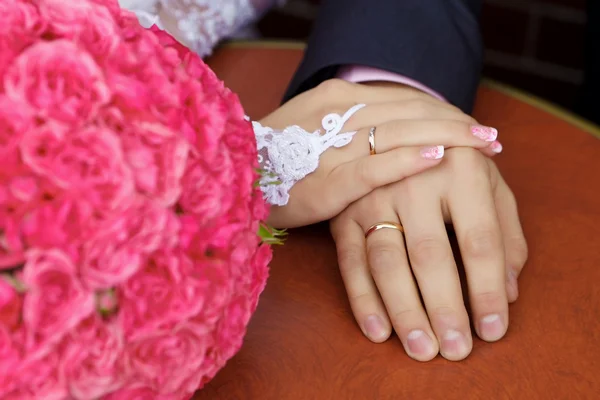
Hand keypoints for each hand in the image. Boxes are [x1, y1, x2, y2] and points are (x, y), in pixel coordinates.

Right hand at [261, 80, 501, 227]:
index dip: (440, 112)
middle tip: (491, 136)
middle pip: (406, 112)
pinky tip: (437, 158)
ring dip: (443, 136)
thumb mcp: (312, 135)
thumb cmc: (274, 164)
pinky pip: (369, 166)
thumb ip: (350, 133)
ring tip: (481, 144)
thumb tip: (393, 138)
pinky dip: (405, 160)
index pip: (400, 101)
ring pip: (396, 133)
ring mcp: (327, 146)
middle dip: (453, 123)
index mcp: (333, 100)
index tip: (472, 125)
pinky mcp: (323, 181)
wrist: (231, 183)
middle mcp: (334, 114)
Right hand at [330, 148, 527, 360]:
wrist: (395, 131)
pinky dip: (363, 300)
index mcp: (461, 171)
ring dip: (403, 310)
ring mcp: (373, 195)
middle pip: (430, 255)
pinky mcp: (344, 213)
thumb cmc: (453, 165)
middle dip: (444, 308)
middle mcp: (414, 180)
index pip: (480, 241)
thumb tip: (509, 293)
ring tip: (421, 348)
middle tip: (455, 349)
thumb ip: (506, 235)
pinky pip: (351, 261)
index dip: (487, 291)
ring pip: (386, 261)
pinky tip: (379, 331)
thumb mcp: (489, 185)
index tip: (493, 330)